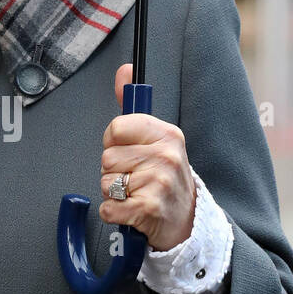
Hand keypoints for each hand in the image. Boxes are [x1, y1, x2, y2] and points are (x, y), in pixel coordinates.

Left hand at [99, 64, 196, 251]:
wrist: (187, 222)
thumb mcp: (157, 139)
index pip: (116, 127)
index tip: (128, 151)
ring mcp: (158, 183)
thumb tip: (124, 70)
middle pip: (107, 157)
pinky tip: (131, 211)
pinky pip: (108, 208)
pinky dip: (114, 213)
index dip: (114, 142)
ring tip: (136, 193)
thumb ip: (133, 107)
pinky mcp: (148, 209)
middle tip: (136, 178)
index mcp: (167, 134)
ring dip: (114, 193)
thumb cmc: (166, 180)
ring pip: (105, 182)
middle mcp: (166, 156)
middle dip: (113, 171)